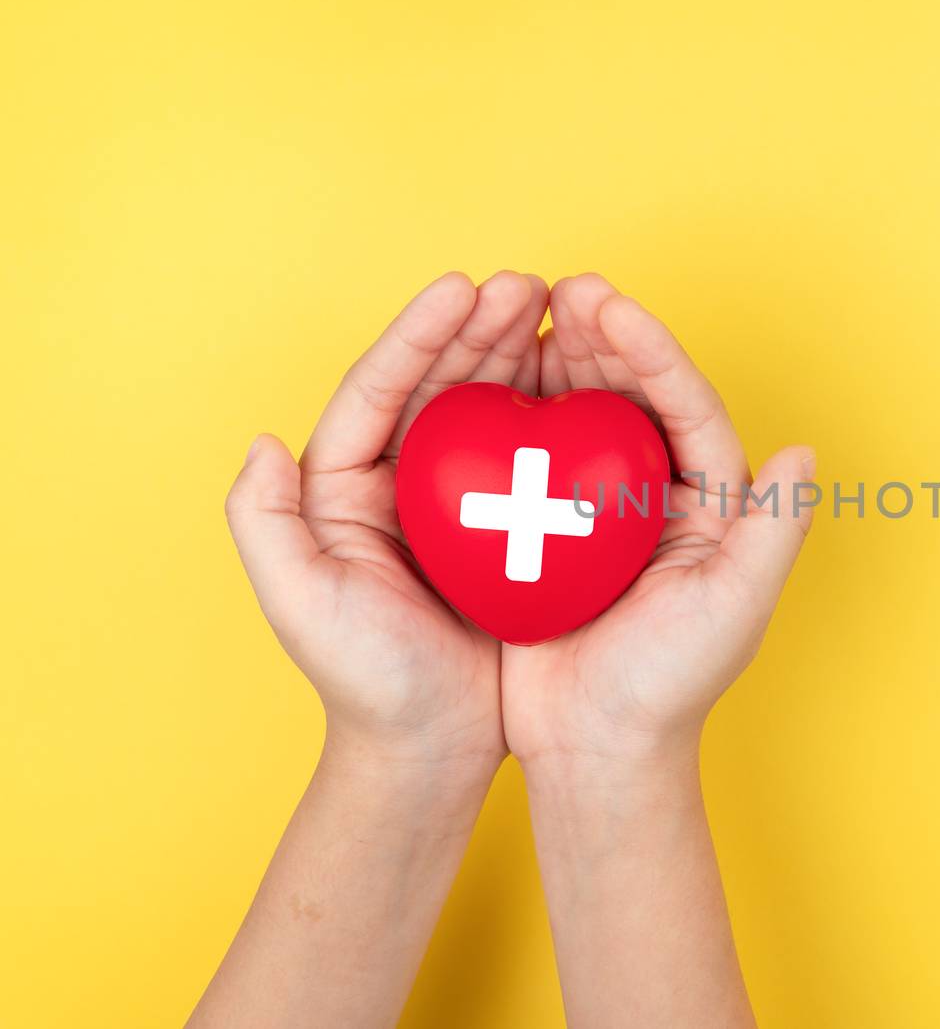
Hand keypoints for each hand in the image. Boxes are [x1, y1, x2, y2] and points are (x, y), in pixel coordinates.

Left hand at [225, 270, 548, 773]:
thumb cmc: (366, 680)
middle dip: (478, 328)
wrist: (430, 744)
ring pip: (486, 406)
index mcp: (342, 487)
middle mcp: (397, 480)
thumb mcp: (300, 604)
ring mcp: (454, 500)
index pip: (377, 390)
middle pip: (436, 383)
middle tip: (526, 285)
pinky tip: (586, 381)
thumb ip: (265, 524)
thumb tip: (263, 443)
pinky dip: (553, 409)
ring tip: (560, 310)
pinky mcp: (505, 525)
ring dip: (519, 353)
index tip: (461, 290)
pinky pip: (529, 452)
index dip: (418, 335)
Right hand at [500, 274, 815, 767]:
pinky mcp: (544, 532)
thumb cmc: (673, 684)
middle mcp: (657, 496)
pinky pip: (527, 458)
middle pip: (633, 397)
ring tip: (525, 308)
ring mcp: (597, 511)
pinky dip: (510, 414)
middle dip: (603, 337)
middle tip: (564, 289)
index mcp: (711, 503)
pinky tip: (483, 377)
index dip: (652, 352)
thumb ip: (775, 527)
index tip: (610, 306)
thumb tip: (804, 451)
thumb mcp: (735, 606)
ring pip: (578, 416)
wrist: (598, 748)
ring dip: (557, 360)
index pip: (686, 407)